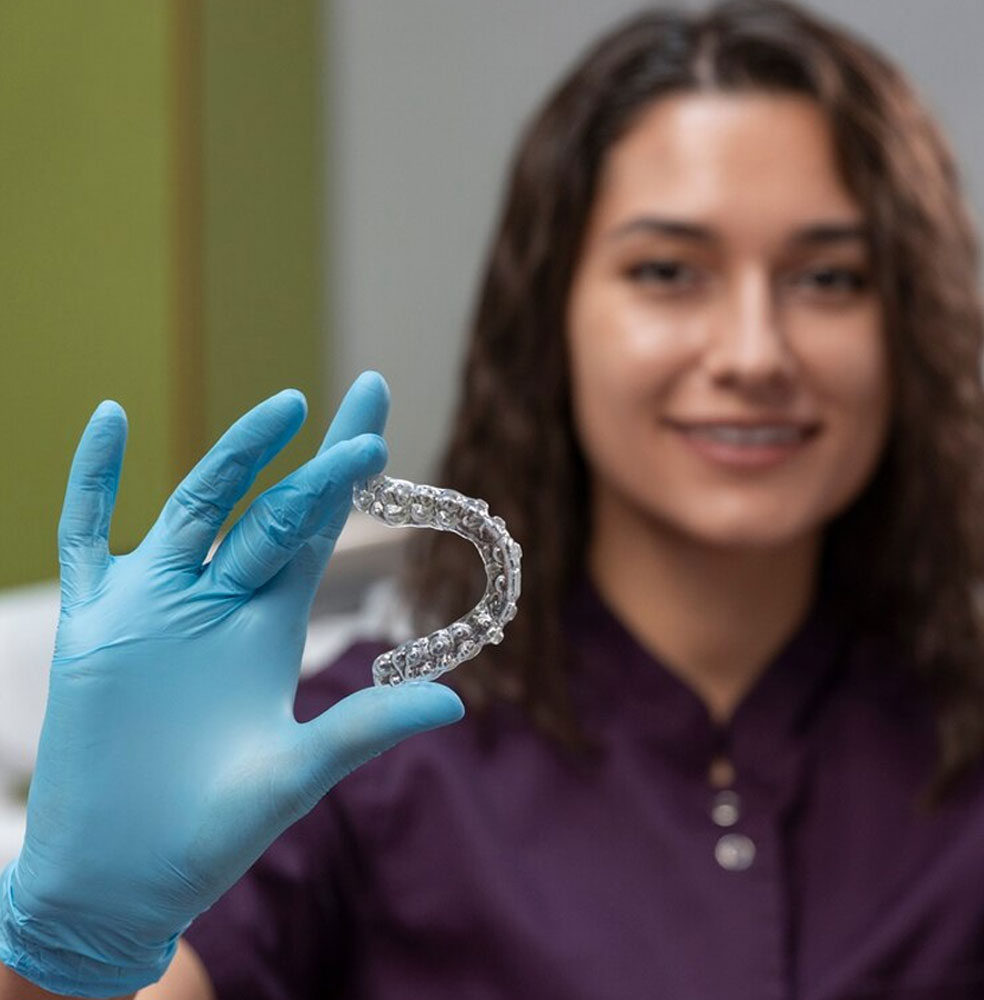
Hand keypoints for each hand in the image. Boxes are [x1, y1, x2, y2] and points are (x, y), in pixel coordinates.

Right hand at [0, 373, 462, 996]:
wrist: (120, 878)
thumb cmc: (211, 832)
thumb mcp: (297, 773)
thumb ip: (366, 728)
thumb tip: (457, 701)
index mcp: (269, 625)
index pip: (317, 531)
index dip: (346, 478)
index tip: (379, 423)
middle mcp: (216, 601)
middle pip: (272, 508)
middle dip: (316, 461)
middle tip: (367, 402)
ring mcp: (152, 604)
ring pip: (195, 506)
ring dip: (235, 457)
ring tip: (282, 408)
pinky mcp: (92, 624)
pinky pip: (85, 535)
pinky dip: (94, 478)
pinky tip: (111, 417)